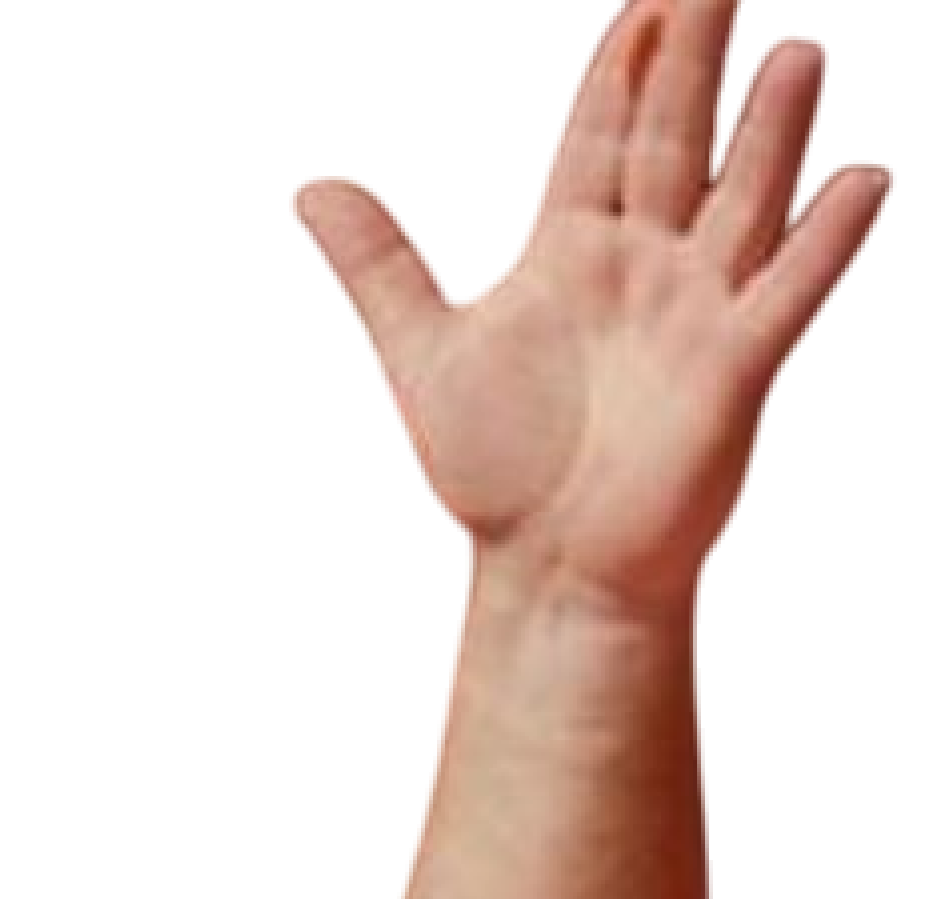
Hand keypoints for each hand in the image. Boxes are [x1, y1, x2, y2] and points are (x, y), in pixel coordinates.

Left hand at [292, 3, 894, 618]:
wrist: (544, 571)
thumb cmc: (495, 466)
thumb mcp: (420, 351)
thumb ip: (377, 263)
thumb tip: (310, 186)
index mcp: (571, 246)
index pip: (599, 128)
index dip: (620, 58)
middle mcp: (645, 260)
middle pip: (673, 138)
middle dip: (695, 56)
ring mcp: (697, 309)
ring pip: (742, 200)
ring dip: (772, 133)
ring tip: (800, 51)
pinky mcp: (735, 370)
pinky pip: (786, 295)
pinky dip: (826, 241)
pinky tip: (865, 178)